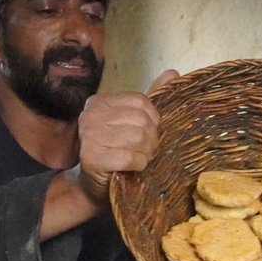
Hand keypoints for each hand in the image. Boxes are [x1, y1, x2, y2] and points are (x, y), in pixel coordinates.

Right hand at [72, 70, 176, 198]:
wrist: (92, 186)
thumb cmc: (115, 152)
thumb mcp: (131, 123)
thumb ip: (150, 99)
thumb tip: (172, 74)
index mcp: (99, 102)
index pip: (140, 101)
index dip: (153, 119)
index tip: (148, 133)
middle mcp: (90, 115)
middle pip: (141, 120)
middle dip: (150, 139)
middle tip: (145, 150)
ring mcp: (89, 136)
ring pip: (137, 138)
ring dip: (145, 153)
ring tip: (139, 159)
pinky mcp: (92, 158)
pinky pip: (129, 157)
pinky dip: (138, 164)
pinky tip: (133, 167)